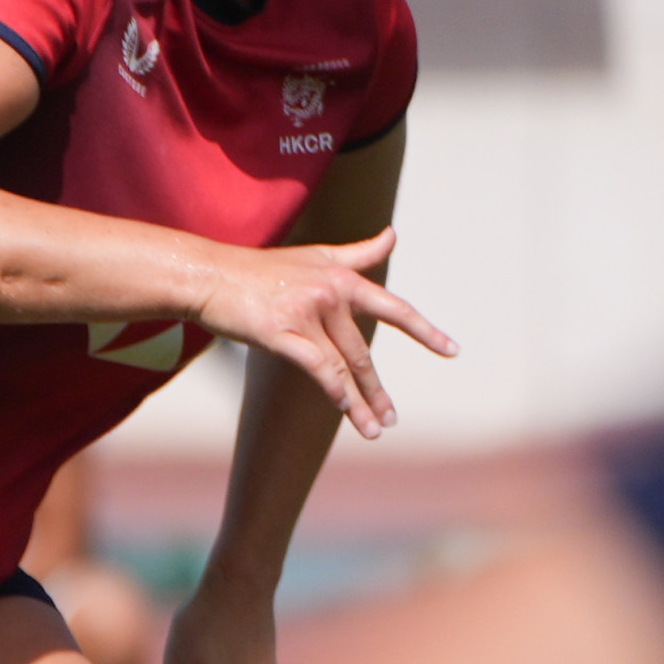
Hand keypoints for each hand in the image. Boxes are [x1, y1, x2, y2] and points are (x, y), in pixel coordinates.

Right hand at [186, 230, 450, 441]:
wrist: (211, 274)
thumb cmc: (261, 269)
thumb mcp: (316, 256)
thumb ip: (359, 253)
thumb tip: (393, 235)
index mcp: (343, 279)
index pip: (394, 309)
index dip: (425, 331)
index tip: (452, 350)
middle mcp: (330, 296)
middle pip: (363, 352)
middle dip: (378, 390)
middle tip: (392, 418)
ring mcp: (306, 314)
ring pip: (342, 366)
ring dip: (360, 402)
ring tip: (374, 429)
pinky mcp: (279, 332)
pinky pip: (315, 366)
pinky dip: (332, 388)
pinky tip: (343, 408)